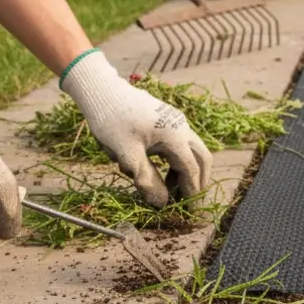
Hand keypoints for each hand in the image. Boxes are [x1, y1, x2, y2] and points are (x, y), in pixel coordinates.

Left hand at [60, 50, 211, 206]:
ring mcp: (176, 121)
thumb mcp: (126, 154)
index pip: (191, 169)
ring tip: (169, 191)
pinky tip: (160, 172)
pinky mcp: (167, 120)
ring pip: (192, 151)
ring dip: (185, 172)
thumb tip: (162, 204)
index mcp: (175, 136)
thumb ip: (146, 179)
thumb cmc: (111, 122)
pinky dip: (177, 161)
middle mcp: (181, 127)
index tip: (190, 212)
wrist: (101, 91)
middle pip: (202, 158)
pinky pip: (181, 144)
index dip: (192, 192)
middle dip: (198, 182)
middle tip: (189, 202)